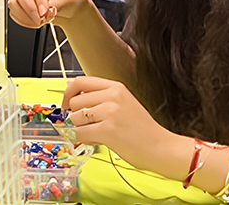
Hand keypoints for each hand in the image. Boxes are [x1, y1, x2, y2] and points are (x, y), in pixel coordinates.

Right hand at [8, 0, 89, 27]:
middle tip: (40, 19)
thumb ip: (56, 4)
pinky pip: (14, 13)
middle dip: (30, 9)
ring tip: (41, 21)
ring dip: (27, 17)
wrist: (66, 6)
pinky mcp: (18, 3)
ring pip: (15, 4)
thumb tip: (45, 12)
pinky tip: (35, 22)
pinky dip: (24, 21)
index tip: (45, 12)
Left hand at [62, 76, 178, 173]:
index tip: (67, 105)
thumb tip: (72, 99)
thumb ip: (100, 99)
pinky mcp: (107, 130)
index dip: (68, 94)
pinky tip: (94, 141)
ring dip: (80, 129)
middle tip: (88, 126)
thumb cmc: (142, 130)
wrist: (161, 147)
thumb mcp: (123, 104)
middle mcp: (112, 96)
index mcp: (116, 87)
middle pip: (74, 102)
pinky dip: (81, 139)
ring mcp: (110, 112)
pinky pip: (79, 133)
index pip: (80, 82)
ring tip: (96, 134)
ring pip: (74, 118)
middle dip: (75, 116)